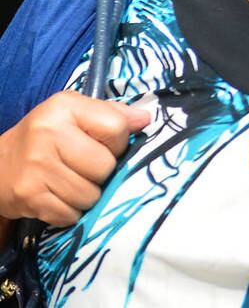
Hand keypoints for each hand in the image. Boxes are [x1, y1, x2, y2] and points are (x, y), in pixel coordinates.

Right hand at [0, 93, 150, 226]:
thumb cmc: (45, 137)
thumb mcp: (74, 113)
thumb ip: (112, 113)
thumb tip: (146, 119)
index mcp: (64, 106)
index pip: (116, 128)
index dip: (116, 142)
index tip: (101, 145)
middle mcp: (47, 133)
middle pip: (105, 166)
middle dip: (101, 173)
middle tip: (82, 168)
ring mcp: (36, 167)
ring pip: (91, 194)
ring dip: (86, 195)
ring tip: (69, 183)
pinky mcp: (29, 196)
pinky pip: (71, 214)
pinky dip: (69, 212)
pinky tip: (56, 197)